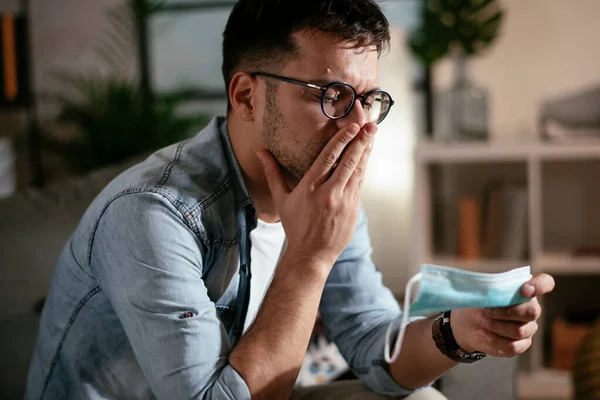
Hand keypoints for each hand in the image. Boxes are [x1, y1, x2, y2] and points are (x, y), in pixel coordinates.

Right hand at [256, 122, 376, 271]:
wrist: (311, 255)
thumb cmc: (294, 226)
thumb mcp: (281, 200)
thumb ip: (273, 173)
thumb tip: (260, 151)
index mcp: (310, 188)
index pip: (328, 159)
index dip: (341, 141)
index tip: (351, 127)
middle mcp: (329, 193)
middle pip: (348, 162)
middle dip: (360, 142)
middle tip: (371, 125)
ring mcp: (344, 202)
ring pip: (358, 171)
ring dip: (366, 152)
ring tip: (373, 135)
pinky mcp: (354, 210)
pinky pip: (360, 184)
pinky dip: (363, 169)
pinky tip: (367, 156)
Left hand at [450, 273, 554, 356]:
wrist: (466, 324)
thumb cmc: (476, 303)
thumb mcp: (479, 291)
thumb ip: (491, 287)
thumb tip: (495, 290)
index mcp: (524, 289)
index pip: (545, 283)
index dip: (540, 285)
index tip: (524, 290)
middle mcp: (531, 308)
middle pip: (532, 312)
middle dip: (506, 312)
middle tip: (486, 311)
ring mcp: (528, 327)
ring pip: (520, 330)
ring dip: (496, 326)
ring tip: (482, 321)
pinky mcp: (521, 344)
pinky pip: (514, 346)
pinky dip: (495, 340)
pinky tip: (485, 333)